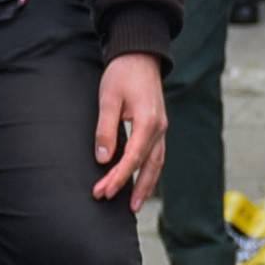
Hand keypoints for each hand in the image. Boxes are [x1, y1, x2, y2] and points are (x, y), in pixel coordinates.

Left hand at [94, 50, 167, 206]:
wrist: (140, 54)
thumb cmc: (122, 73)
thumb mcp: (108, 98)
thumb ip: (105, 130)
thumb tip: (103, 159)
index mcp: (148, 122)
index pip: (132, 159)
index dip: (117, 178)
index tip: (102, 191)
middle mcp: (160, 128)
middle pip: (149, 167)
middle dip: (135, 189)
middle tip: (122, 209)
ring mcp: (162, 128)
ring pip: (157, 164)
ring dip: (147, 185)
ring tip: (135, 205)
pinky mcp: (159, 126)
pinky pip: (157, 155)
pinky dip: (150, 171)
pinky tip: (142, 181)